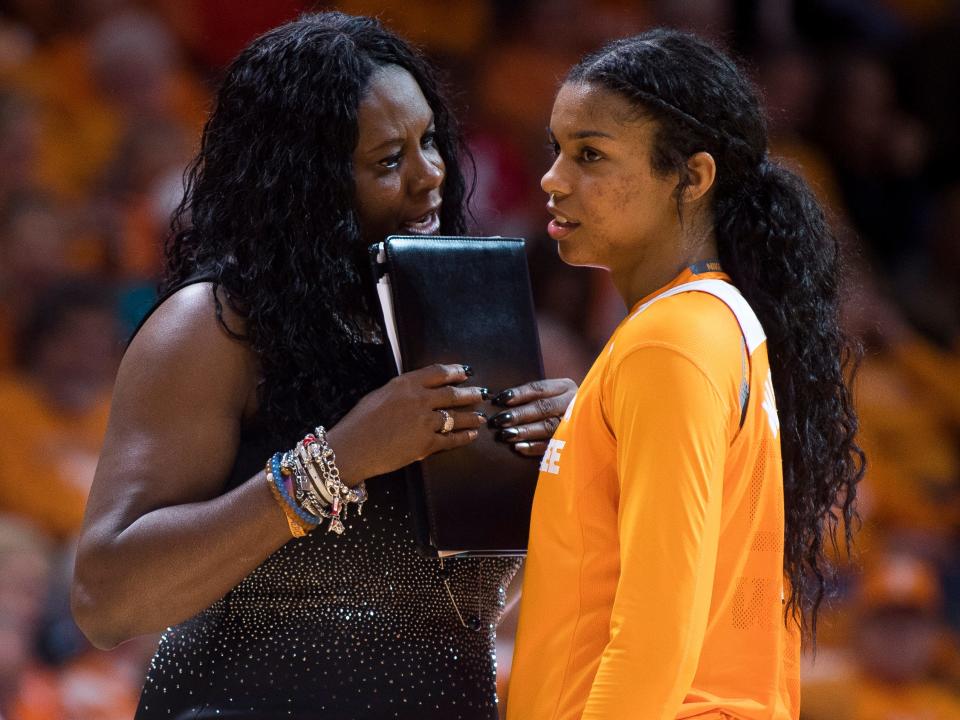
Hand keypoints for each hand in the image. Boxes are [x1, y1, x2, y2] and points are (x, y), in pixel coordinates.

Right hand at [327, 363, 487, 483]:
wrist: (352, 448)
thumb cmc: (359, 422)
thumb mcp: (379, 395)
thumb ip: (401, 391)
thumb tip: (415, 391)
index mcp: (405, 384)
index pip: (438, 373)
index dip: (455, 372)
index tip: (466, 372)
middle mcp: (419, 400)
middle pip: (452, 394)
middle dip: (469, 394)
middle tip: (481, 393)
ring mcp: (425, 422)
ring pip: (456, 417)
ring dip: (471, 416)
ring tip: (481, 417)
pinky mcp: (427, 444)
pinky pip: (451, 439)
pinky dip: (464, 437)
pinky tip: (472, 435)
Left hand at [487, 378, 577, 456]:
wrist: (588, 421)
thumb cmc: (559, 405)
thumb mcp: (552, 394)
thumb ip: (532, 397)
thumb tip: (501, 401)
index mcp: (565, 387)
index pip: (539, 388)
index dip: (520, 393)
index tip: (501, 399)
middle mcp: (572, 403)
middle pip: (544, 407)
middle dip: (520, 414)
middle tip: (499, 420)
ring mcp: (574, 423)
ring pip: (548, 427)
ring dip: (525, 431)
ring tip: (506, 434)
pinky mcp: (572, 441)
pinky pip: (552, 445)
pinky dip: (534, 447)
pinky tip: (519, 447)